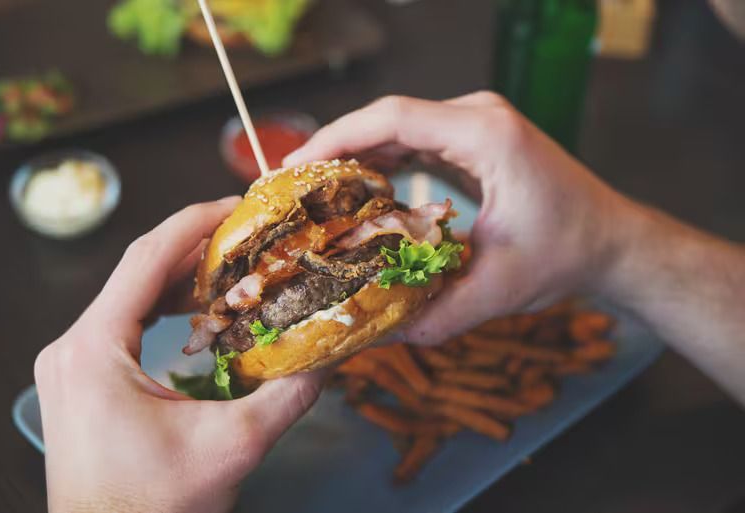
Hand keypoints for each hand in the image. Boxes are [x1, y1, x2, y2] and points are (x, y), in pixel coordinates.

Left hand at [34, 198, 322, 512]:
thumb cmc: (153, 507)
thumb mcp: (231, 448)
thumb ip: (287, 397)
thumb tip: (330, 357)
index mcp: (94, 350)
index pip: (146, 259)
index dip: (195, 223)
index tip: (238, 205)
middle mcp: (73, 348)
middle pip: (138, 271)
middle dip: (196, 247)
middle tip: (248, 234)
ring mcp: (72, 364)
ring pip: (131, 295)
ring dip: (181, 277)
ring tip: (232, 265)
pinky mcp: (82, 379)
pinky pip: (125, 323)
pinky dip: (165, 307)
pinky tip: (199, 308)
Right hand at [285, 92, 632, 344]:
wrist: (611, 240)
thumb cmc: (568, 254)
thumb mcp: (498, 289)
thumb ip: (434, 315)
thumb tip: (372, 337)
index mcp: (486, 136)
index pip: (394, 118)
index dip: (337, 138)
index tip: (297, 168)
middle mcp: (479, 116)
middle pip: (388, 118)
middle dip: (336, 149)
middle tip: (294, 187)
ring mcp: (477, 123)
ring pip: (398, 127)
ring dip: (355, 154)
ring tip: (315, 191)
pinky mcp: (474, 138)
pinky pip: (416, 139)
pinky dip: (382, 160)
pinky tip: (357, 190)